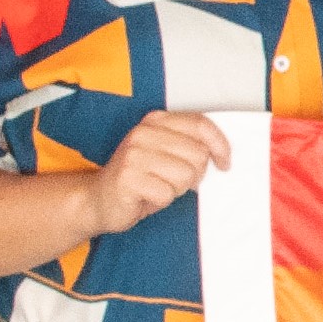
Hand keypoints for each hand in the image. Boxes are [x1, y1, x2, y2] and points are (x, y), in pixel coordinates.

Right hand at [88, 110, 233, 234]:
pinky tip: (146, 196)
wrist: (97, 199)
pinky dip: (161, 201)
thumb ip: (188, 145)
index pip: (201, 125)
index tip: (225, 163)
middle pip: (198, 154)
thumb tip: (220, 153)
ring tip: (157, 187)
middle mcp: (143, 133)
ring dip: (176, 189)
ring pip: (185, 175)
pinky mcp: (128, 178)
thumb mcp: (164, 153)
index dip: (220, 145)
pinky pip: (167, 193)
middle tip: (172, 181)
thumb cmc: (137, 178)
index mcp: (155, 121)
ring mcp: (134, 154)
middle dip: (193, 175)